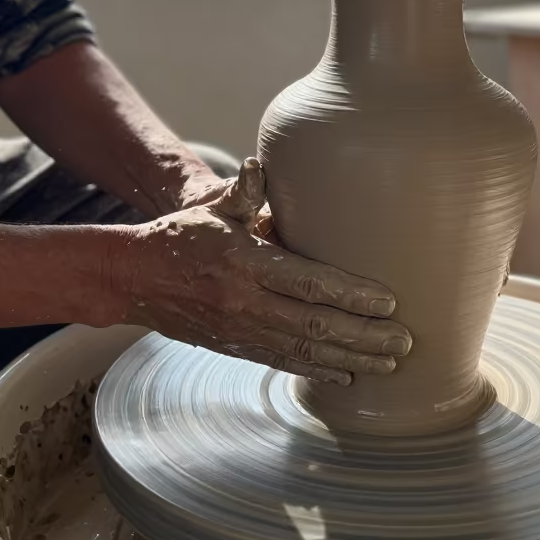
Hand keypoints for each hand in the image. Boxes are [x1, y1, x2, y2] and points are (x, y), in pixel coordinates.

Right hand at [108, 159, 411, 385]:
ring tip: (389, 362)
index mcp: (245, 263)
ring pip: (305, 351)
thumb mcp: (211, 207)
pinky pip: (283, 362)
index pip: (308, 282)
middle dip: (364, 336)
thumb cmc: (181, 235)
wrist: (134, 279)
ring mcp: (241, 330)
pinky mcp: (236, 347)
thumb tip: (258, 164)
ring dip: (351, 359)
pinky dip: (318, 371)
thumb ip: (243, 191)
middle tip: (404, 340)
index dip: (351, 294)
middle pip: (316, 325)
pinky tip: (347, 374)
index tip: (388, 301)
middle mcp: (245, 302)